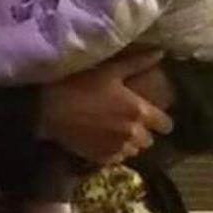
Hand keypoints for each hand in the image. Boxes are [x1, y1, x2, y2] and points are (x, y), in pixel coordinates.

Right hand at [38, 50, 172, 166]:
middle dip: (144, 132)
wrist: (48, 110)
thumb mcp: (110, 70)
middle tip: (130, 122)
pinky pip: (116, 159)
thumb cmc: (79, 85)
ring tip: (116, 132)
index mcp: (139, 111)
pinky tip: (103, 141)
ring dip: (129, 143)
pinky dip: (114, 152)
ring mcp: (116, 148)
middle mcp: (132, 134)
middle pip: (149, 141)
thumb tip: (161, 52)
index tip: (154, 116)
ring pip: (133, 151)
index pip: (165, 124)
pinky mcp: (100, 158)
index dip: (161, 121)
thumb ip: (138, 63)